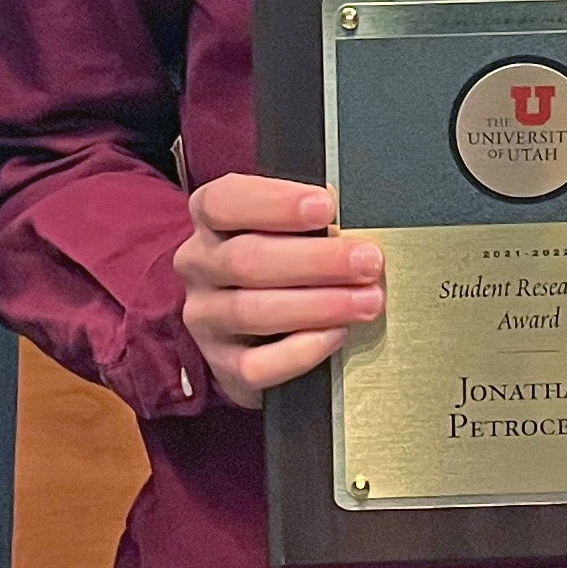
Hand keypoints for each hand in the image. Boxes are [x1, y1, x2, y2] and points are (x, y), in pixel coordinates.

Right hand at [177, 173, 381, 408]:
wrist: (261, 332)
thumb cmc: (281, 264)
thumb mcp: (287, 228)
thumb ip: (308, 221)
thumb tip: (350, 221)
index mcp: (210, 221)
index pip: (223, 202)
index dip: (276, 203)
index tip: (325, 206)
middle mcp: (199, 266)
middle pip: (246, 259)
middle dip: (316, 260)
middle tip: (366, 261)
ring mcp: (206, 318)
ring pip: (252, 312)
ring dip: (319, 304)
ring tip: (366, 300)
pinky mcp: (223, 364)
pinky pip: (256, 364)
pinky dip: (301, 351)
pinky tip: (335, 335)